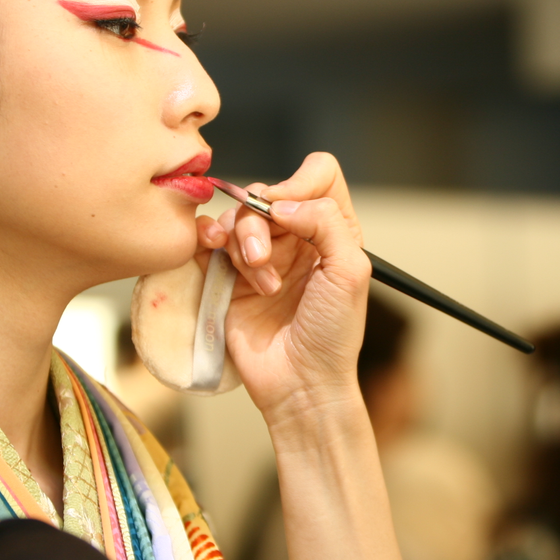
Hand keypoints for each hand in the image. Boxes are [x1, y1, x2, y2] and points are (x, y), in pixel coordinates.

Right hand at [195, 153, 370, 430]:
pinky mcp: (228, 274)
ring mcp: (261, 254)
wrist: (299, 384)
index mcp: (332, 230)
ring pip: (237, 216)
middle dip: (261, 224)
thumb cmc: (332, 335)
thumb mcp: (350, 272)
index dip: (299, 183)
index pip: (317, 174)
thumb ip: (326, 222)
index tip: (288, 214)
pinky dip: (208, 238)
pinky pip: (209, 236)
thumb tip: (281, 203)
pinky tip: (216, 255)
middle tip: (264, 262)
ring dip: (243, 245)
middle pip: (267, 193)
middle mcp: (296, 237)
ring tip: (261, 283)